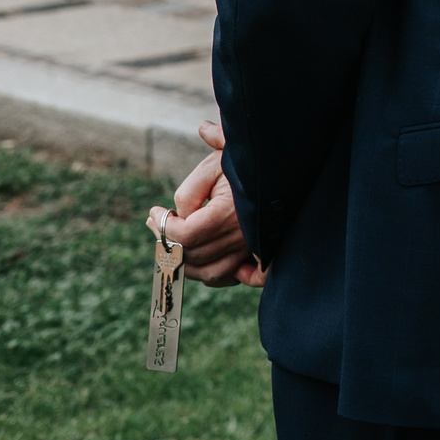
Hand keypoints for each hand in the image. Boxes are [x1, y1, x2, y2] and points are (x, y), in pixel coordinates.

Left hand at [151, 120, 263, 287]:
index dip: (164, 227)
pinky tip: (202, 260)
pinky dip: (214, 274)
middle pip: (194, 256)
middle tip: (158, 224)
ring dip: (187, 263)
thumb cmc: (245, 164)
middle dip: (168, 242)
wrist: (285, 165)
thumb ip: (188, 192)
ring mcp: (252, 247)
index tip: (155, 212)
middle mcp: (243, 236)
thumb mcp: (213, 166)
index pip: (187, 235)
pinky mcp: (259, 253)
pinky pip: (232, 276)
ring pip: (211, 273)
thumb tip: (174, 215)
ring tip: (174, 242)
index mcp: (230, 213)